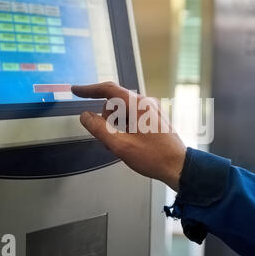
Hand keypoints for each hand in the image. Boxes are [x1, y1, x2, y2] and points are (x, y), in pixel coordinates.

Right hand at [71, 82, 185, 191]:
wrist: (178, 166)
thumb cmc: (154, 157)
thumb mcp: (120, 145)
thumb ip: (99, 128)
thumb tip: (85, 116)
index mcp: (138, 105)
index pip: (108, 89)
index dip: (89, 90)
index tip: (76, 90)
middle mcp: (146, 103)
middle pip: (114, 103)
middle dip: (105, 119)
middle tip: (107, 140)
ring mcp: (151, 110)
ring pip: (122, 111)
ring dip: (115, 125)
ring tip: (121, 145)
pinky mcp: (154, 118)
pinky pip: (132, 117)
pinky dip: (124, 127)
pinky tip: (128, 143)